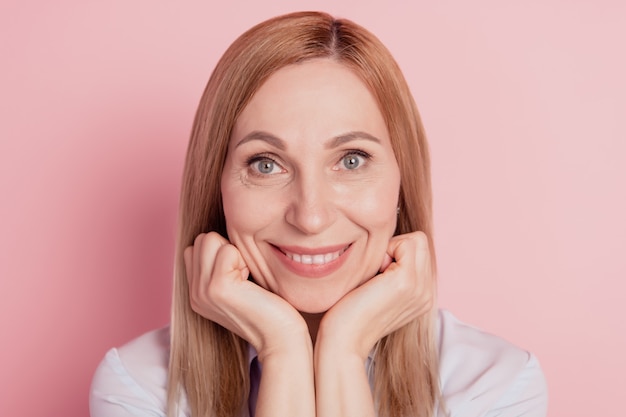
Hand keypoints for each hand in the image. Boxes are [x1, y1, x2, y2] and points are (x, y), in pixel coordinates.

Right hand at [184, 232, 309, 358]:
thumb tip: (222, 236)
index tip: (241, 275)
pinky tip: (251, 283)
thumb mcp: (240, 284)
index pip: (197, 246)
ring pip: (210, 240)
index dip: (223, 251)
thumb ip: (223, 265)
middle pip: (202, 239)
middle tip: (245, 277)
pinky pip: (227, 250)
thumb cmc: (270, 307)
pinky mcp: (217, 288)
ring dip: (235, 253)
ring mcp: (202, 291)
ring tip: (247, 279)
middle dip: (228, 249)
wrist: (282, 337)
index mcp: (196, 292)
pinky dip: (243, 260)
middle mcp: (194, 293)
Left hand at [317, 231, 434, 359]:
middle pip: (420, 243)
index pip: (420, 251)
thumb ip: (392, 271)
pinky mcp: (407, 281)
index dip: (395, 253)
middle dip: (395, 248)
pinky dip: (385, 251)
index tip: (376, 276)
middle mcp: (427, 292)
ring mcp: (421, 288)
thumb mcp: (379, 289)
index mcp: (423, 295)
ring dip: (391, 249)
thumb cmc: (349, 313)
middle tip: (375, 274)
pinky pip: (405, 242)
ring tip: (374, 276)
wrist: (343, 341)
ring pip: (416, 240)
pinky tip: (372, 277)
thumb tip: (388, 243)